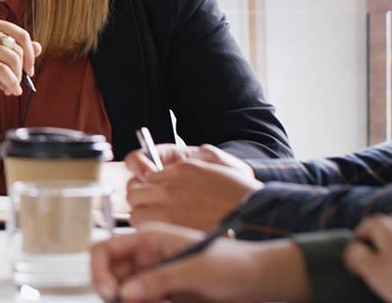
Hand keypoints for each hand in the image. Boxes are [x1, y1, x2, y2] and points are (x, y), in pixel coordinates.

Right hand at [0, 15, 41, 96]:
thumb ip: (8, 48)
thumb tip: (39, 47)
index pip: (21, 34)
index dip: (31, 53)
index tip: (29, 69)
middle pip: (19, 48)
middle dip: (22, 70)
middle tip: (17, 84)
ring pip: (13, 61)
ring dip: (16, 79)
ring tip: (8, 89)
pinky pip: (3, 72)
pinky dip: (11, 83)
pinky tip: (8, 90)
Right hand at [89, 223, 309, 302]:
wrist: (264, 281)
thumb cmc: (235, 266)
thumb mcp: (196, 270)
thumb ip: (159, 279)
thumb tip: (124, 293)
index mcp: (149, 240)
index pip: (104, 250)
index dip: (99, 272)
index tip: (111, 295)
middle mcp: (147, 258)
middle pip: (111, 278)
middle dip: (119, 296)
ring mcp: (155, 278)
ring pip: (127, 296)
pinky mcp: (166, 296)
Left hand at [125, 144, 261, 230]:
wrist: (258, 220)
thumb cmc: (242, 195)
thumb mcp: (222, 164)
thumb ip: (200, 156)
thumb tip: (180, 159)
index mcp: (182, 168)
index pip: (143, 172)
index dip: (147, 184)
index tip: (153, 192)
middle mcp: (171, 186)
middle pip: (133, 192)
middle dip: (140, 200)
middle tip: (151, 208)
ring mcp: (170, 208)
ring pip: (135, 213)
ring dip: (143, 217)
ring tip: (159, 223)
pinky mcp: (172, 228)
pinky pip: (147, 230)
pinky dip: (151, 232)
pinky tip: (165, 234)